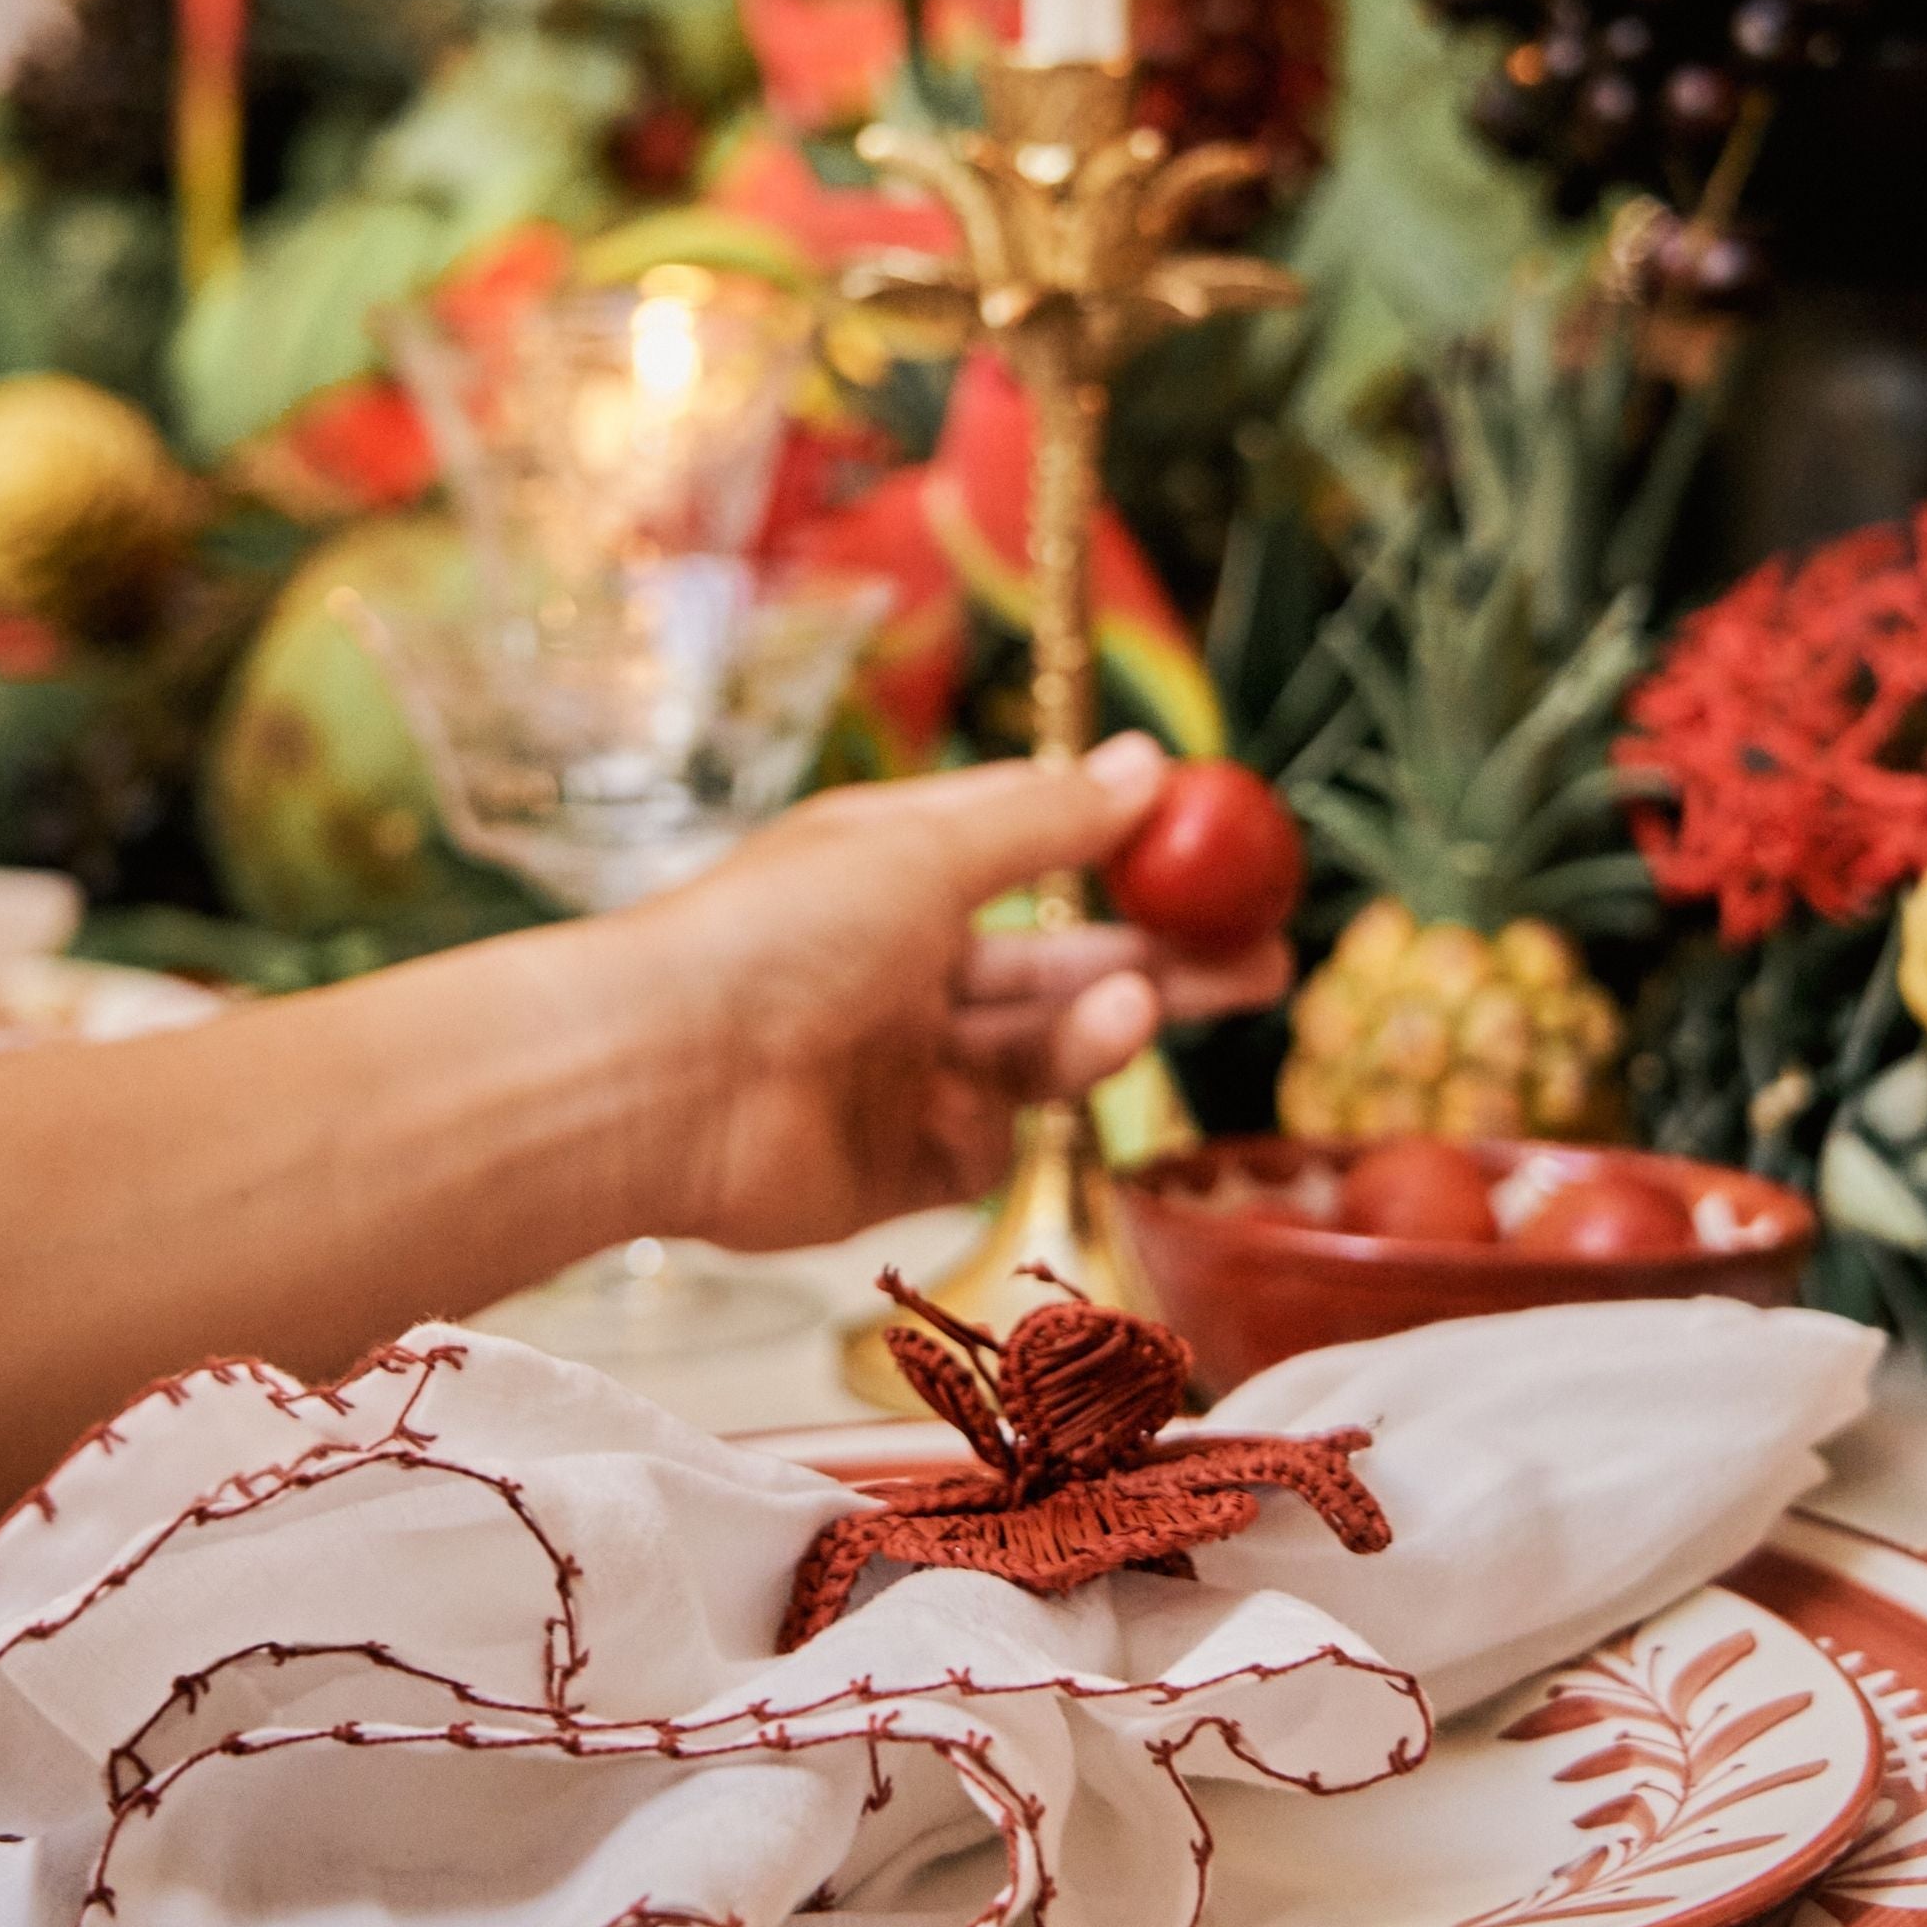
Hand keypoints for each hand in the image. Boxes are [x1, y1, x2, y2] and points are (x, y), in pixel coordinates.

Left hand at [634, 734, 1291, 1254]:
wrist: (660, 1083)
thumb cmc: (776, 937)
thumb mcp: (927, 849)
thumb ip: (1047, 818)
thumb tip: (1152, 761)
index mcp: (900, 872)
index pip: (1035, 851)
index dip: (1126, 853)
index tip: (1220, 857)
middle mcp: (905, 967)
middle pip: (1061, 965)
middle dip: (1167, 961)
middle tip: (1266, 960)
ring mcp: (902, 1069)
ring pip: (1038, 1054)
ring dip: (1098, 1029)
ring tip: (1134, 1006)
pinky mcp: (895, 1165)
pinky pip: (989, 1146)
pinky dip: (999, 1125)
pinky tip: (966, 1106)